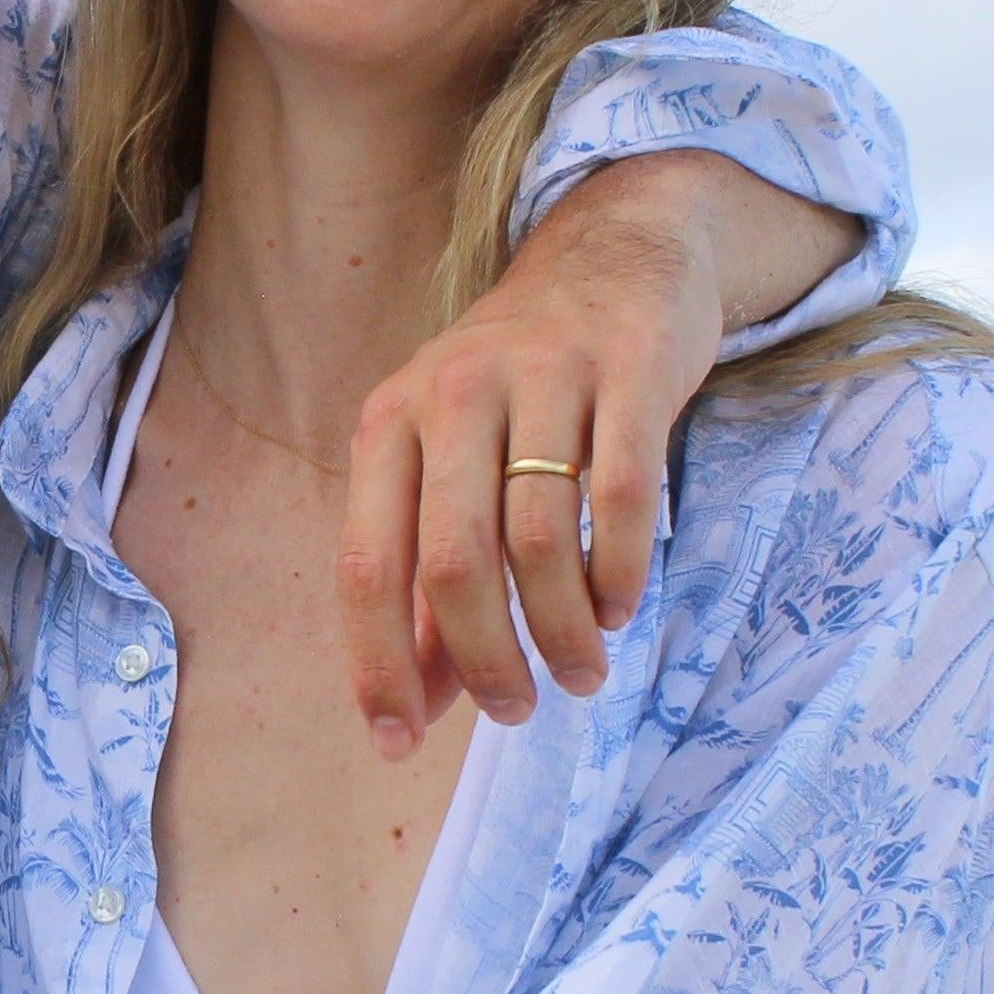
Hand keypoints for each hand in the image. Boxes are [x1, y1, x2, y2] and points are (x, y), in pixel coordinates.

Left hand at [337, 150, 853, 752]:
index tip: (395, 742)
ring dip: (561, 630)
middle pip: (452, 564)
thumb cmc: (519, 384)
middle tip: (516, 709)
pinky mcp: (628, 370)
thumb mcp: (448, 459)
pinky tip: (618, 607)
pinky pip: (620, 497)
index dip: (377, 665)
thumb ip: (428, 575)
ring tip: (579, 671)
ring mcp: (541, 376)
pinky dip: (619, 572)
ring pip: (539, 540)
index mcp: (388, 424)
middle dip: (484, 659)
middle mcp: (452, 395)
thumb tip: (418, 699)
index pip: (366, 566)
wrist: (617, 251)